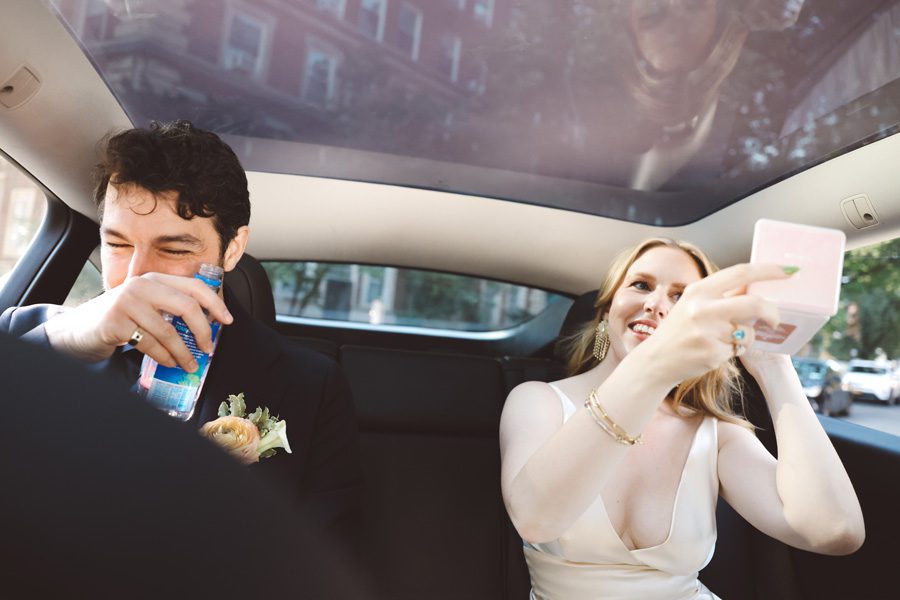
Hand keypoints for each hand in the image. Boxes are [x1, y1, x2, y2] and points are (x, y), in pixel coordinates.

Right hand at [45, 272, 232, 370]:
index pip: (194, 286)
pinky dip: (164, 357)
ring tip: (190, 364)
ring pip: (168, 331)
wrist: (79, 329)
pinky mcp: (116, 322)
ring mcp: (127, 302)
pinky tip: (170, 363)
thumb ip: (171, 308)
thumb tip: (208, 326)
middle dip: (203, 331)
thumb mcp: (147, 306)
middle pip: (186, 306)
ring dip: (183, 352)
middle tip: (209, 348)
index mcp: (154, 279)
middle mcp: (141, 285)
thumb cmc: (121, 319)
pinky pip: (150, 344)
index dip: (215, 303)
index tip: (227, 321)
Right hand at [642, 263, 789, 383]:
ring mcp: (707, 332)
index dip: (770, 270)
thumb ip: (721, 294)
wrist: (657, 359)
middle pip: (754, 304)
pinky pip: (738, 349)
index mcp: (699, 290)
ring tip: (727, 340)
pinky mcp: (712, 353)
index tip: (790, 270)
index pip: (741, 273)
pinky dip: (733, 350)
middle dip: (772, 312)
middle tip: (776, 319)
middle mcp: (702, 308)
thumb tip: (757, 285)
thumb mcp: (694, 304)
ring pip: (748, 332)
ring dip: (746, 337)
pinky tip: (714, 351)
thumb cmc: (680, 329)